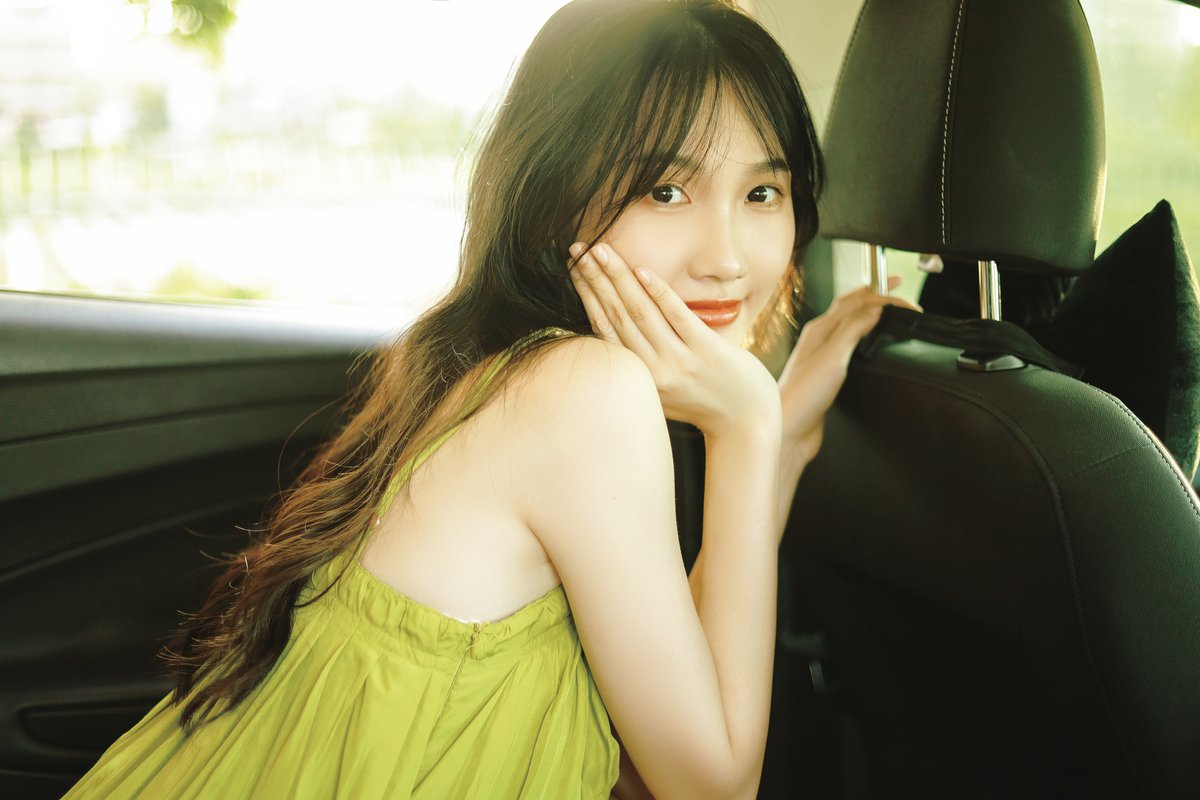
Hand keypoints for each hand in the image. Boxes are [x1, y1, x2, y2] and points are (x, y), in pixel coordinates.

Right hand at [568, 241, 779, 437]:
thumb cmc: (703, 402)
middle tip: (578, 250)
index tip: (574, 266)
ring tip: (601, 251)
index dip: (587, 294)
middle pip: (616, 316)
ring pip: (641, 313)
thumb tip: (614, 323)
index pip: (603, 328)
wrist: (746, 422)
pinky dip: (659, 293)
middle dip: (594, 279)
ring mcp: (680, 362)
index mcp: (638, 378)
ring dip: (618, 278)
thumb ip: (640, 361)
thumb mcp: (662, 388)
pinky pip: (678, 318)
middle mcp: (653, 371)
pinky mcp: (707, 353)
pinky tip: (642, 271)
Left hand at [778, 279, 919, 466]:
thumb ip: (853, 329)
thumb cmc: (803, 395)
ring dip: (867, 311)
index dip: (883, 296)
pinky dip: (863, 335)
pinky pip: (848, 344)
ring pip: (848, 323)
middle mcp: (818, 338)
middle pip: (849, 306)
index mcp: (819, 329)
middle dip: (873, 294)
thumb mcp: (833, 356)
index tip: (907, 298)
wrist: (788, 429)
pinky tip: (869, 343)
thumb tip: (875, 307)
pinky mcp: (825, 373)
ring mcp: (821, 355)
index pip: (856, 301)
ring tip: (885, 307)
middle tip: (896, 286)